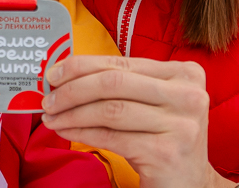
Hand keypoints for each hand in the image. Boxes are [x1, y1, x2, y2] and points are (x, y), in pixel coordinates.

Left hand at [41, 55, 236, 187]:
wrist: (190, 183)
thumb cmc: (165, 137)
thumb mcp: (152, 103)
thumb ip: (123, 84)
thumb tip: (67, 72)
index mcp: (185, 73)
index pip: (122, 62)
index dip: (82, 65)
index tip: (54, 73)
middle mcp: (188, 95)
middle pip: (114, 83)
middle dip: (72, 89)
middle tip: (48, 98)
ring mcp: (180, 124)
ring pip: (110, 110)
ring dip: (72, 113)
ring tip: (52, 118)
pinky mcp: (166, 152)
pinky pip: (111, 136)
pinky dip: (82, 132)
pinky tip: (67, 131)